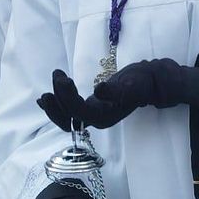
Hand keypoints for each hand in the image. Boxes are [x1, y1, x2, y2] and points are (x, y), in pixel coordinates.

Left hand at [38, 61, 198, 130]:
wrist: (152, 82)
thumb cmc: (144, 82)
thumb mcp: (133, 83)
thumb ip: (117, 89)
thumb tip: (98, 90)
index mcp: (106, 116)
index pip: (80, 112)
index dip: (67, 97)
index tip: (64, 78)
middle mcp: (98, 119)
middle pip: (69, 119)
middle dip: (57, 103)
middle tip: (55, 78)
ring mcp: (94, 115)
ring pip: (67, 118)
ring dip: (55, 105)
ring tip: (47, 89)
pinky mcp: (93, 108)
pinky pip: (70, 112)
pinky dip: (57, 105)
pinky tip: (45, 98)